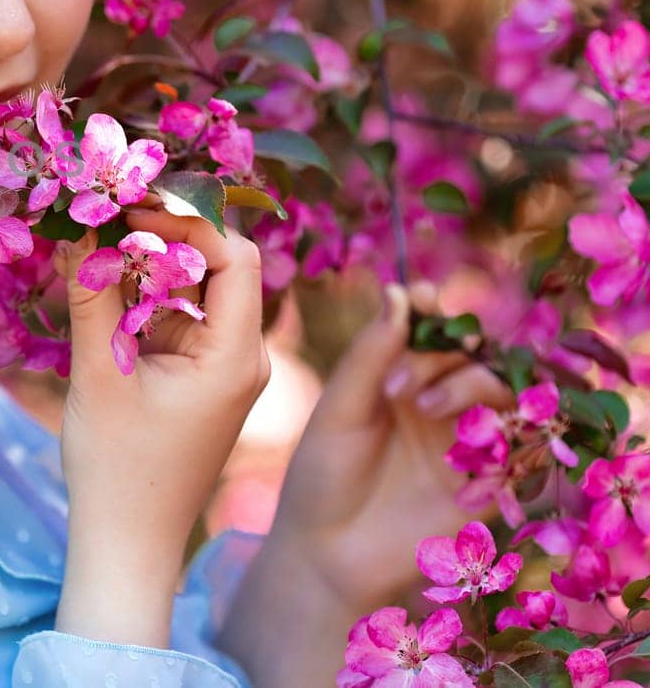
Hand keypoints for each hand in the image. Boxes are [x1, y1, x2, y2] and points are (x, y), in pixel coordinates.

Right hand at [49, 208, 269, 647]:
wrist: (127, 543)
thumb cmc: (117, 470)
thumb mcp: (98, 376)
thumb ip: (91, 297)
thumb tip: (76, 226)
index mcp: (235, 356)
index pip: (232, 256)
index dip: (186, 219)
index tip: (128, 204)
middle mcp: (243, 354)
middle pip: (219, 264)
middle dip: (164, 232)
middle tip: (106, 209)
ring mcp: (223, 366)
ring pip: (195, 286)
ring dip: (149, 261)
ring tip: (95, 237)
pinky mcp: (200, 377)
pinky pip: (179, 315)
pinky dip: (143, 294)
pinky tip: (100, 281)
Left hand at [269, 283, 517, 614]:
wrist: (328, 552)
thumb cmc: (322, 477)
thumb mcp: (339, 410)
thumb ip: (371, 354)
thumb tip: (400, 289)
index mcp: (399, 378)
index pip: (433, 328)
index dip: (434, 308)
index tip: (423, 297)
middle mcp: (438, 402)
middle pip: (472, 351)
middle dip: (442, 352)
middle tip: (395, 383)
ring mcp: (466, 439)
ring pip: (501, 389)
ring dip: (470, 383)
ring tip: (421, 407)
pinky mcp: (488, 482)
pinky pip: (520, 444)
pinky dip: (503, 429)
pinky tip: (466, 437)